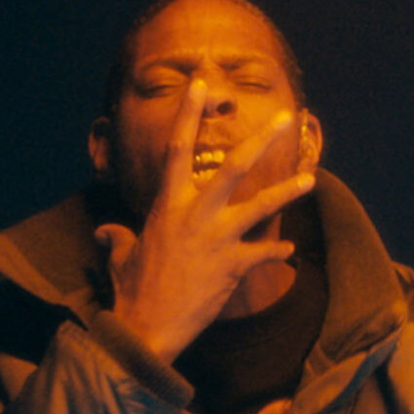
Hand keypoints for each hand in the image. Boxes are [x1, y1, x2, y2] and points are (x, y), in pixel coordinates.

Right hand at [95, 80, 314, 363]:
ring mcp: (216, 240)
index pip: (178, 148)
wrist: (147, 328)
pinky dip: (276, 251)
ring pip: (259, 206)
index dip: (190, 113)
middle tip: (285, 119)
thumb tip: (104, 231)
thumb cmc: (132, 291)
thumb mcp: (122, 257)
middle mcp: (194, 215)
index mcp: (167, 206)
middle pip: (233, 167)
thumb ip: (117, 237)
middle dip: (261, 140)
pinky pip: (263, 253)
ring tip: (310, 178)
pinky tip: (289, 250)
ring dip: (287, 191)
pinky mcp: (232, 267)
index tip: (203, 84)